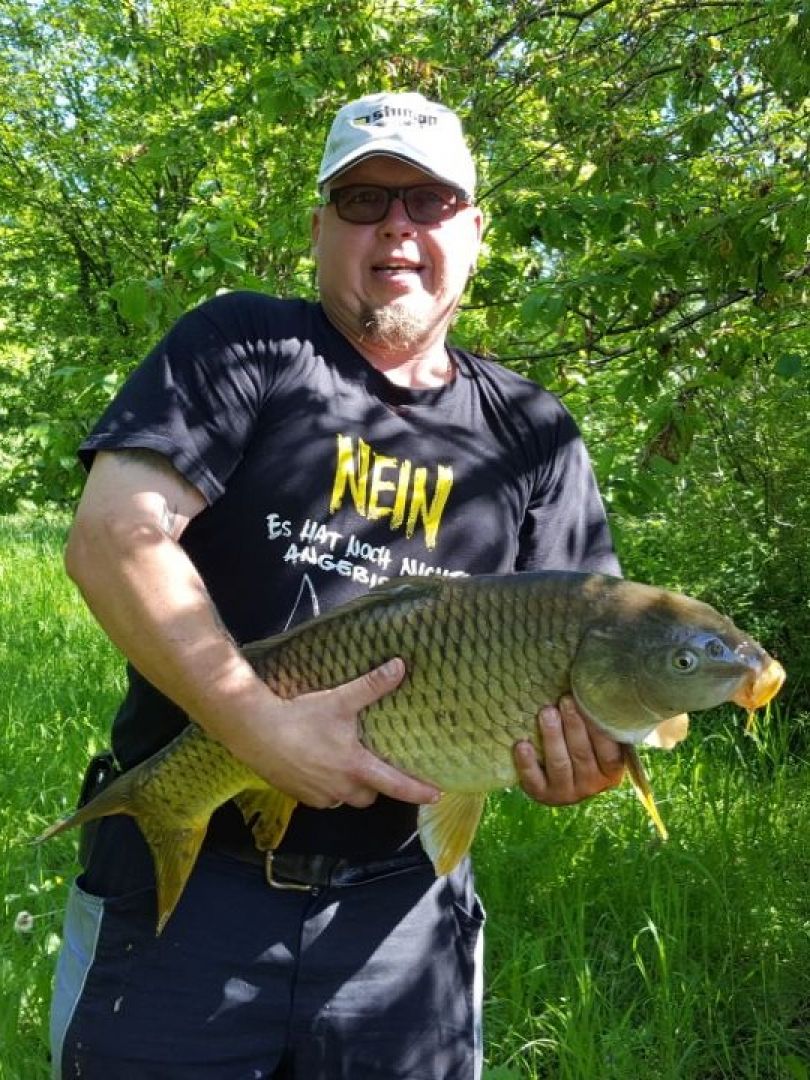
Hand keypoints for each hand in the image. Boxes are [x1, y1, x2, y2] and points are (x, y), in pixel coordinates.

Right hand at [239, 658, 440, 810]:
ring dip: (349, 787)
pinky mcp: (299, 796)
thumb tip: (400, 666)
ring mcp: (318, 795)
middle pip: (370, 796)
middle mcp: (340, 788)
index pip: (396, 785)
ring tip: (345, 766)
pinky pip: (323, 799)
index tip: (437, 796)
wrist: (256, 731)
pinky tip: (318, 767)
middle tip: (375, 767)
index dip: (418, 791)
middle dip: (375, 785)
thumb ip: (372, 685)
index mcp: (355, 767)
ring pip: (345, 799)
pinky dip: (327, 787)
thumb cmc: (301, 717)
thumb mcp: (340, 699)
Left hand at [513, 695, 624, 804]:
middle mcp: (592, 785)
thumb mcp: (596, 736)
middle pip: (582, 755)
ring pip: (559, 765)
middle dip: (573, 725)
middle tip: (565, 700)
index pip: (609, 753)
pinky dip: (527, 763)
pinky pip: (534, 781)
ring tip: (546, 713)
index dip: (599, 729)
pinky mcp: (543, 795)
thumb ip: (599, 721)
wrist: (559, 775)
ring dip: (552, 737)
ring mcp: (567, 793)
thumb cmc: (582, 743)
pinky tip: (522, 744)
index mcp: (611, 771)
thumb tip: (595, 684)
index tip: (588, 703)